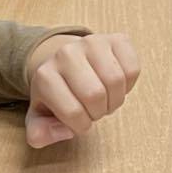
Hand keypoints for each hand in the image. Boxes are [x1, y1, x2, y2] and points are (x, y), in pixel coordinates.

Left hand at [25, 32, 141, 146]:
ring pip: (116, 81)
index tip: (79, 122)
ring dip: (115, 101)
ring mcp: (92, 42)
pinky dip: (128, 86)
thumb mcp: (38, 118)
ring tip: (104, 101)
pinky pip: (133, 69)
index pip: (72, 112)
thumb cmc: (55, 95)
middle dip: (98, 113)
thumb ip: (40, 134)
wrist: (64, 63)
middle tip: (93, 112)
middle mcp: (66, 54)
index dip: (81, 126)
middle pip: (95, 96)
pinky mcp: (116, 38)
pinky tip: (115, 86)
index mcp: (44, 76)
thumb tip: (64, 132)